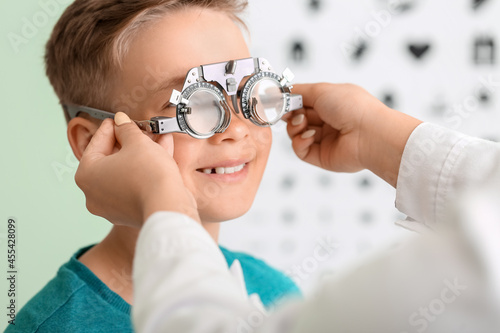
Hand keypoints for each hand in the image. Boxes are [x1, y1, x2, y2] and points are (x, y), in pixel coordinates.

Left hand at [75, 112, 198, 226]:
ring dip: (140, 155)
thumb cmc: (148, 175)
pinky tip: (162, 153)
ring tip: (156, 138)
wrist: (168, 206)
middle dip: (128, 142)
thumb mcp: (137, 142)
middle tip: (139, 130)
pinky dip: (145, 171)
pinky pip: (134, 186)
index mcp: (86, 175)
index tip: (119, 120)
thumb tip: (121, 121)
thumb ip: (126, 129)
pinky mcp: (130, 213)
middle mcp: (94, 194)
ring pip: (125, 173)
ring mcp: (111, 206)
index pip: (96, 144)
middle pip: (110, 160)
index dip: (111, 128)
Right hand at [286, 83, 421, 186]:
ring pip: (296, 134)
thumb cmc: (353, 108)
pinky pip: (300, 149)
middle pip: (297, 118)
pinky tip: (310, 136)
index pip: (303, 102)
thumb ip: (298, 91)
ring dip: (295, 127)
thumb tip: (282, 91)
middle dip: (289, 114)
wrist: (369, 134)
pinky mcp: (320, 156)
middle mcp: (328, 121)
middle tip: (286, 112)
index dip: (290, 102)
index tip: (279, 100)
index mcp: (331, 103)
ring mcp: (324, 139)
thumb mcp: (321, 90)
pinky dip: (300, 142)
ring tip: (303, 123)